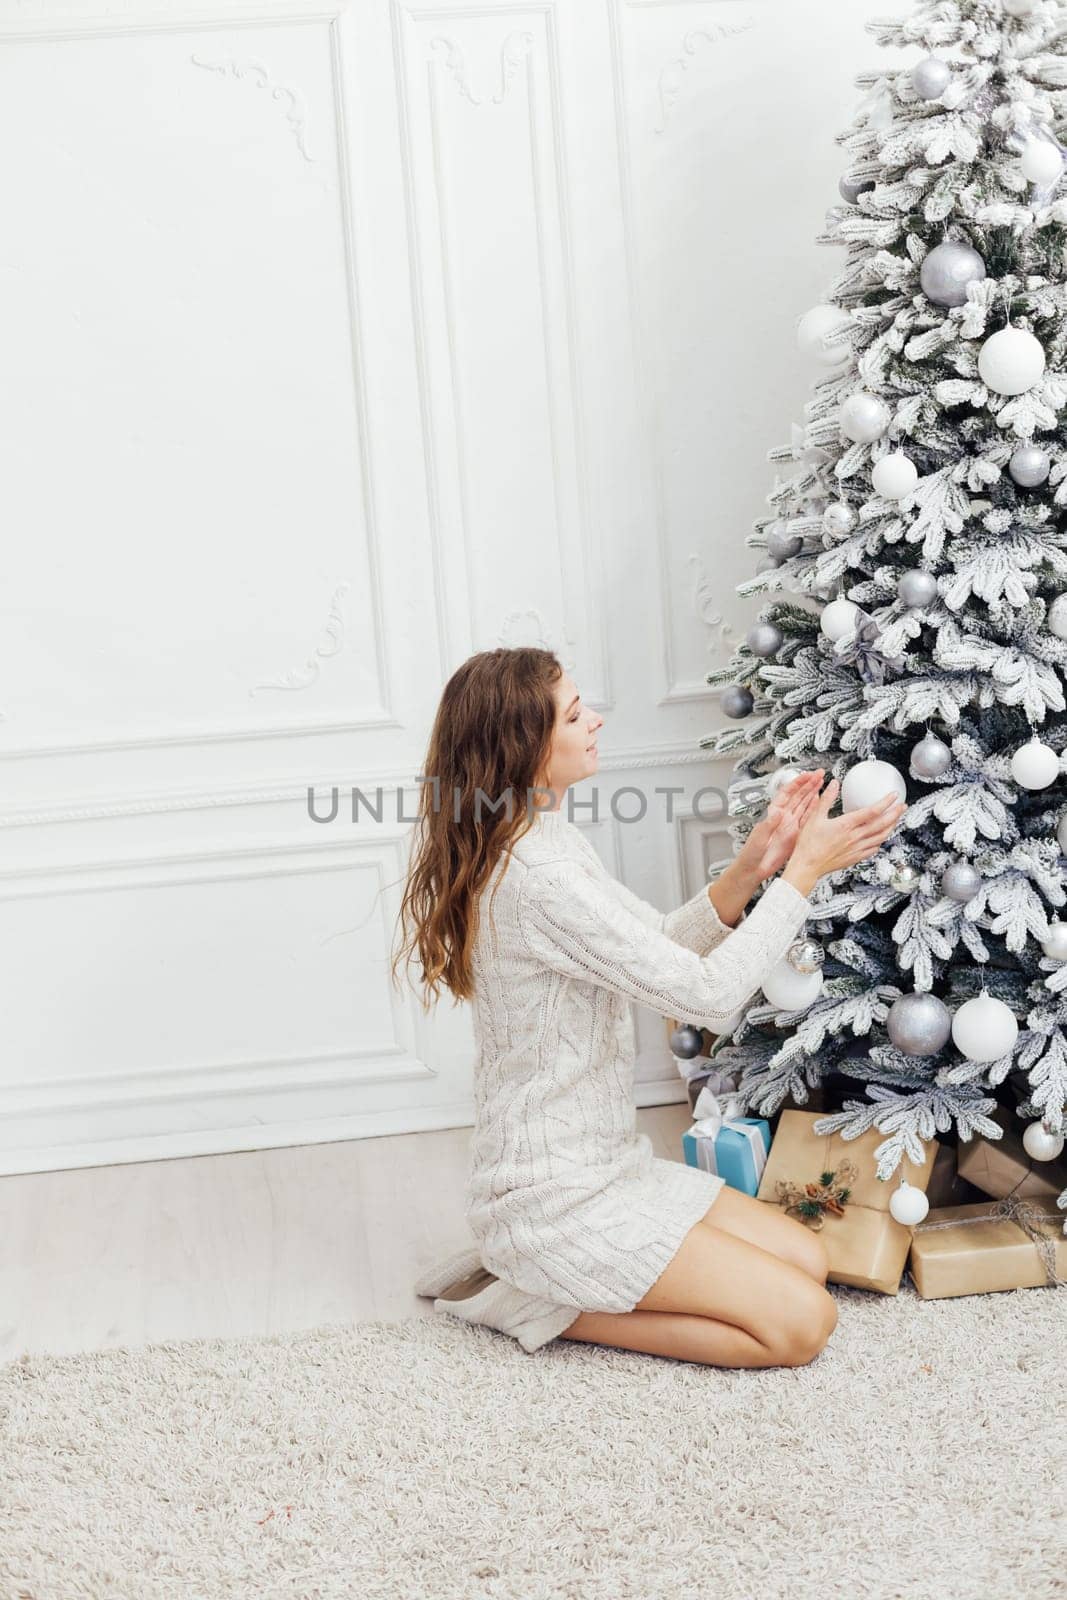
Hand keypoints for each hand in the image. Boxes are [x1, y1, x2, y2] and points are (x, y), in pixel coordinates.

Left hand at [734, 770, 825, 885]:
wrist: (754, 870)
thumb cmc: (751, 854)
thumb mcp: (759, 837)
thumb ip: (768, 825)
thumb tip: (777, 813)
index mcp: (773, 814)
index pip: (787, 793)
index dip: (797, 782)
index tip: (807, 775)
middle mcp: (782, 818)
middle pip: (798, 796)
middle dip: (809, 784)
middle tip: (820, 775)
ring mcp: (789, 826)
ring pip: (804, 805)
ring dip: (813, 793)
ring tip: (822, 783)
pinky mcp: (795, 836)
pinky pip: (807, 820)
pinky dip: (813, 810)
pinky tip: (819, 802)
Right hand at [781, 775, 906, 896]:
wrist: (807, 866)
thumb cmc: (809, 844)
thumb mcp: (815, 817)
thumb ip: (826, 799)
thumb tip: (833, 784)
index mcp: (846, 825)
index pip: (873, 811)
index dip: (886, 802)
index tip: (893, 796)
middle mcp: (855, 837)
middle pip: (882, 824)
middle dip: (895, 814)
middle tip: (902, 806)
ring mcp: (857, 848)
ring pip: (881, 837)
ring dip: (891, 827)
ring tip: (896, 820)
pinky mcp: (855, 857)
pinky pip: (873, 849)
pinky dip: (880, 841)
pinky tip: (880, 839)